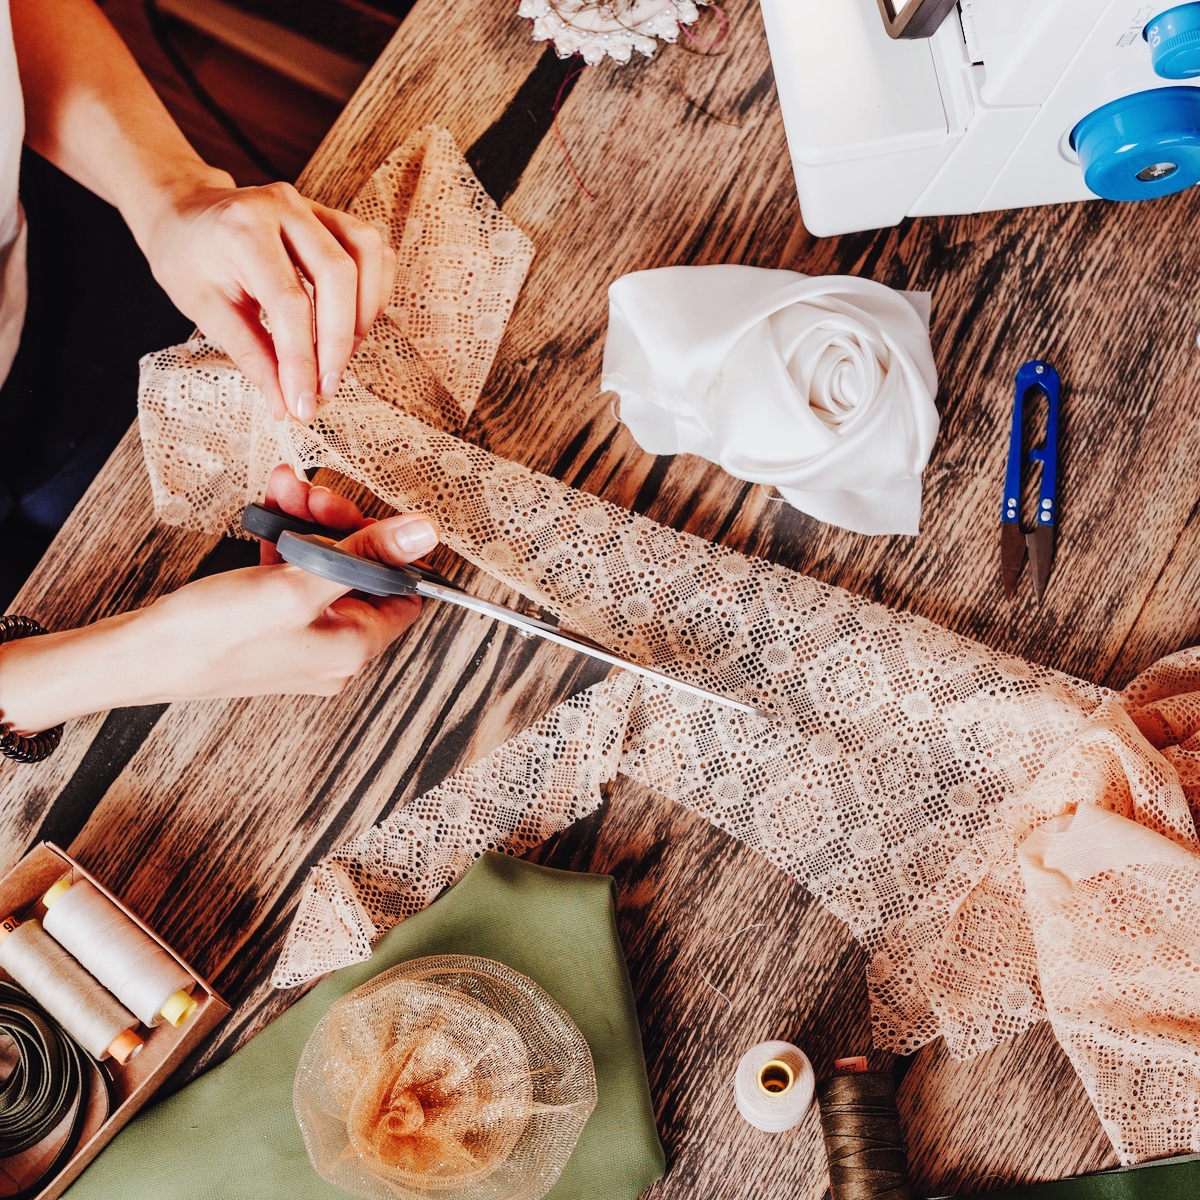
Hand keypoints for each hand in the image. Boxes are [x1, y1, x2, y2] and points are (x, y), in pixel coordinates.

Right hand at [0, 474, 437, 732]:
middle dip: (337, 523)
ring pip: (326, 568)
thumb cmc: (212, 634)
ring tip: (280, 490)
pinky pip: (296, 578)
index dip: (386, 547)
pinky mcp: (276, 629)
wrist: (140, 658)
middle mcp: (337, 649)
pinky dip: (286, 543)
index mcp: (354, 647)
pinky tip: (266, 515)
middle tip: (307, 490)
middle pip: (362, 573)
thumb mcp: (296, 584)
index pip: (402, 591)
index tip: (355, 513)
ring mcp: (306, 640)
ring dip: (308, 524)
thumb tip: (423, 533)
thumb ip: (364, 555)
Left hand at [137, 171, 396, 421]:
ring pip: (366, 255)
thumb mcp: (206, 310)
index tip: (303, 403)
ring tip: (342, 354)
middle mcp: (283, 207)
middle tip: (325, 387)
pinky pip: (372, 250)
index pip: (289, 302)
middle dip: (338, 342)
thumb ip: (251, 356)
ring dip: (364, 313)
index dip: (302, 359)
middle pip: (337, 275)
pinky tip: (355, 322)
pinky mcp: (329, 216)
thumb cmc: (188, 260)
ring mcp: (311, 206)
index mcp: (242, 229)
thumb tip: (286, 404)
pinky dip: (373, 289)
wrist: (183, 213)